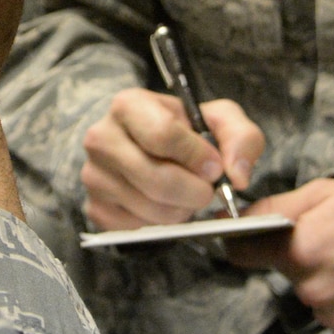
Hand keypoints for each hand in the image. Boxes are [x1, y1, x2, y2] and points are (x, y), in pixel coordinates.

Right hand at [81, 89, 263, 229]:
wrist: (147, 148)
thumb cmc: (185, 132)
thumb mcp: (218, 119)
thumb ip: (241, 138)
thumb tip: (237, 176)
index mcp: (128, 105)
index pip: (164, 135)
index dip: (198, 157)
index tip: (214, 167)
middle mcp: (100, 138)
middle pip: (157, 179)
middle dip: (195, 192)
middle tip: (206, 190)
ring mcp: (93, 175)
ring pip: (151, 208)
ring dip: (181, 211)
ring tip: (186, 196)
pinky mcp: (95, 207)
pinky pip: (137, 228)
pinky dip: (162, 225)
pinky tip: (166, 206)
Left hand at [226, 178, 333, 333]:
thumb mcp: (323, 193)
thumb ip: (274, 206)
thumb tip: (233, 216)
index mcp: (301, 247)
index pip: (242, 252)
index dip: (242, 242)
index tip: (246, 238)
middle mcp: (312, 286)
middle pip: (283, 271)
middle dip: (295, 257)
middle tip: (329, 241)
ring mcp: (331, 312)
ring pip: (308, 293)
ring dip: (320, 280)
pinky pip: (331, 315)